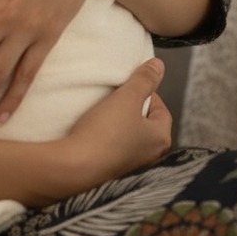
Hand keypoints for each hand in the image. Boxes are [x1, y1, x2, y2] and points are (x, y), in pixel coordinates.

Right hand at [61, 58, 172, 189]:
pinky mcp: (113, 170)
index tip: (128, 85)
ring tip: (103, 112)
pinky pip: (115, 147)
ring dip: (119, 122)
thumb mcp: (127, 97)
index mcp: (161, 139)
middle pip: (146, 122)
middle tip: (116, 97)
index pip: (161, 109)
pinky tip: (95, 130)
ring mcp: (132, 166)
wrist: (75, 167)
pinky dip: (108, 137)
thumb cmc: (105, 133)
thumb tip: (159, 65)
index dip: (145, 92)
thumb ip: (145, 79)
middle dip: (132, 108)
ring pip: (130, 135)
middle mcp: (151, 156)